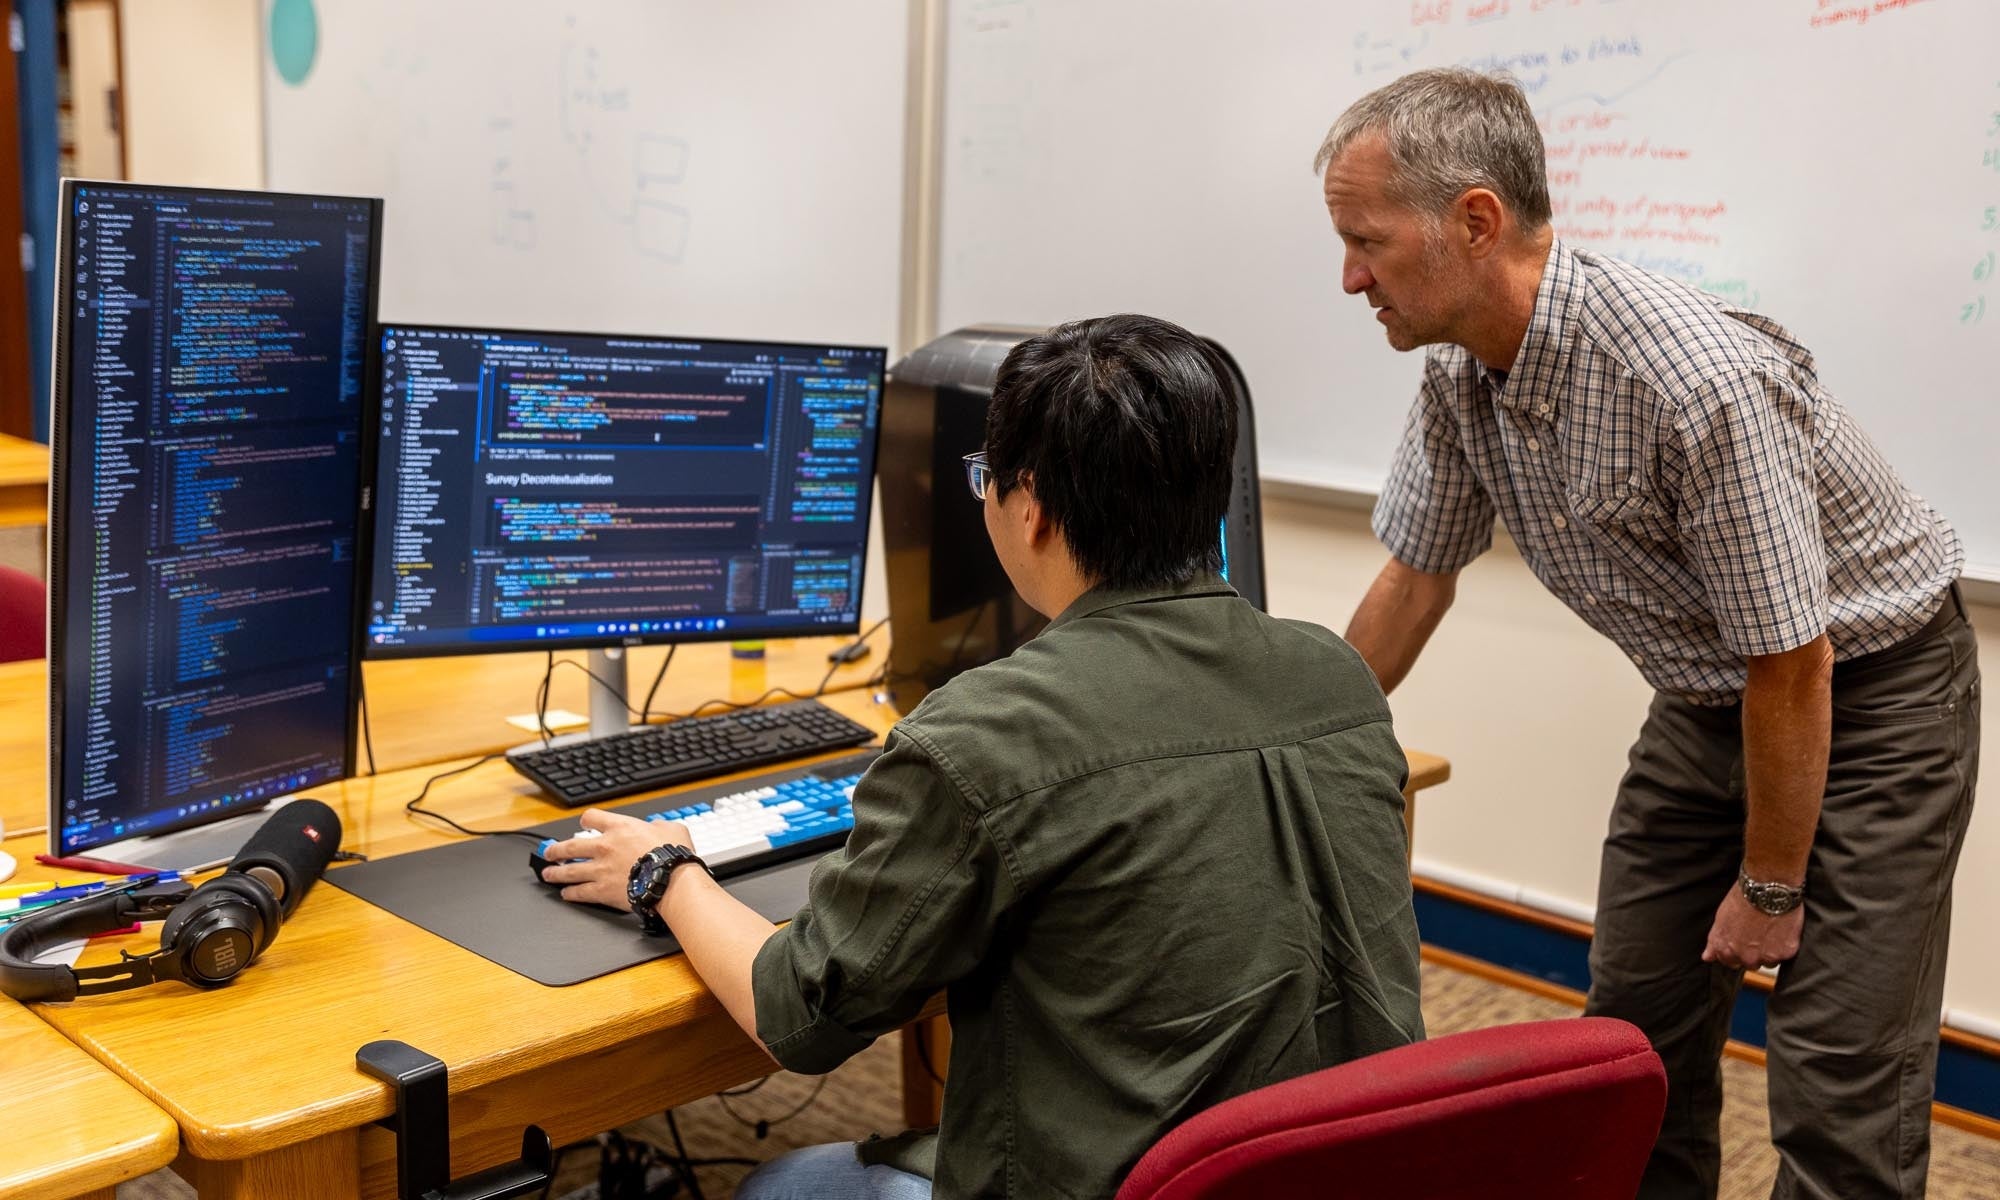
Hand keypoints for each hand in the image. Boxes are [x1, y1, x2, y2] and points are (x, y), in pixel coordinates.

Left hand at [541, 809, 693, 910]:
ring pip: (569, 871)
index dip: (585, 820)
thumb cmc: (673, 855)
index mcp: (620, 827)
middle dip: (556, 850)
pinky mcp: (602, 891)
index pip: (591, 817)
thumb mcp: (672, 829)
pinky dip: (571, 894)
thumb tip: (658, 827)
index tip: (583, 824)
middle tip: (550, 852)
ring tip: (548, 874)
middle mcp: (604, 847)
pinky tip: (566, 894)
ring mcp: (600, 870)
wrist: (670, 880)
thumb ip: (659, 826)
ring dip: (556, 873)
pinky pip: (580, 892)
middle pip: (570, 846)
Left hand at [1700, 885, 1802, 969]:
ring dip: (1770, 951)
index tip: (1743, 942)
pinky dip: (1784, 946)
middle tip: (1759, 932)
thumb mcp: (1721, 918)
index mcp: (1725, 948)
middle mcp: (1744, 957)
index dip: (1737, 951)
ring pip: (1768, 962)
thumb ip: (1715, 941)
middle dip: (1754, 952)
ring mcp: (1765, 957)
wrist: (1767, 888)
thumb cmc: (1743, 898)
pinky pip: (1784, 956)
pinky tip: (1782, 929)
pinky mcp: (1784, 953)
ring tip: (1770, 929)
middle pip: (1750, 964)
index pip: (1729, 962)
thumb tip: (1707, 957)